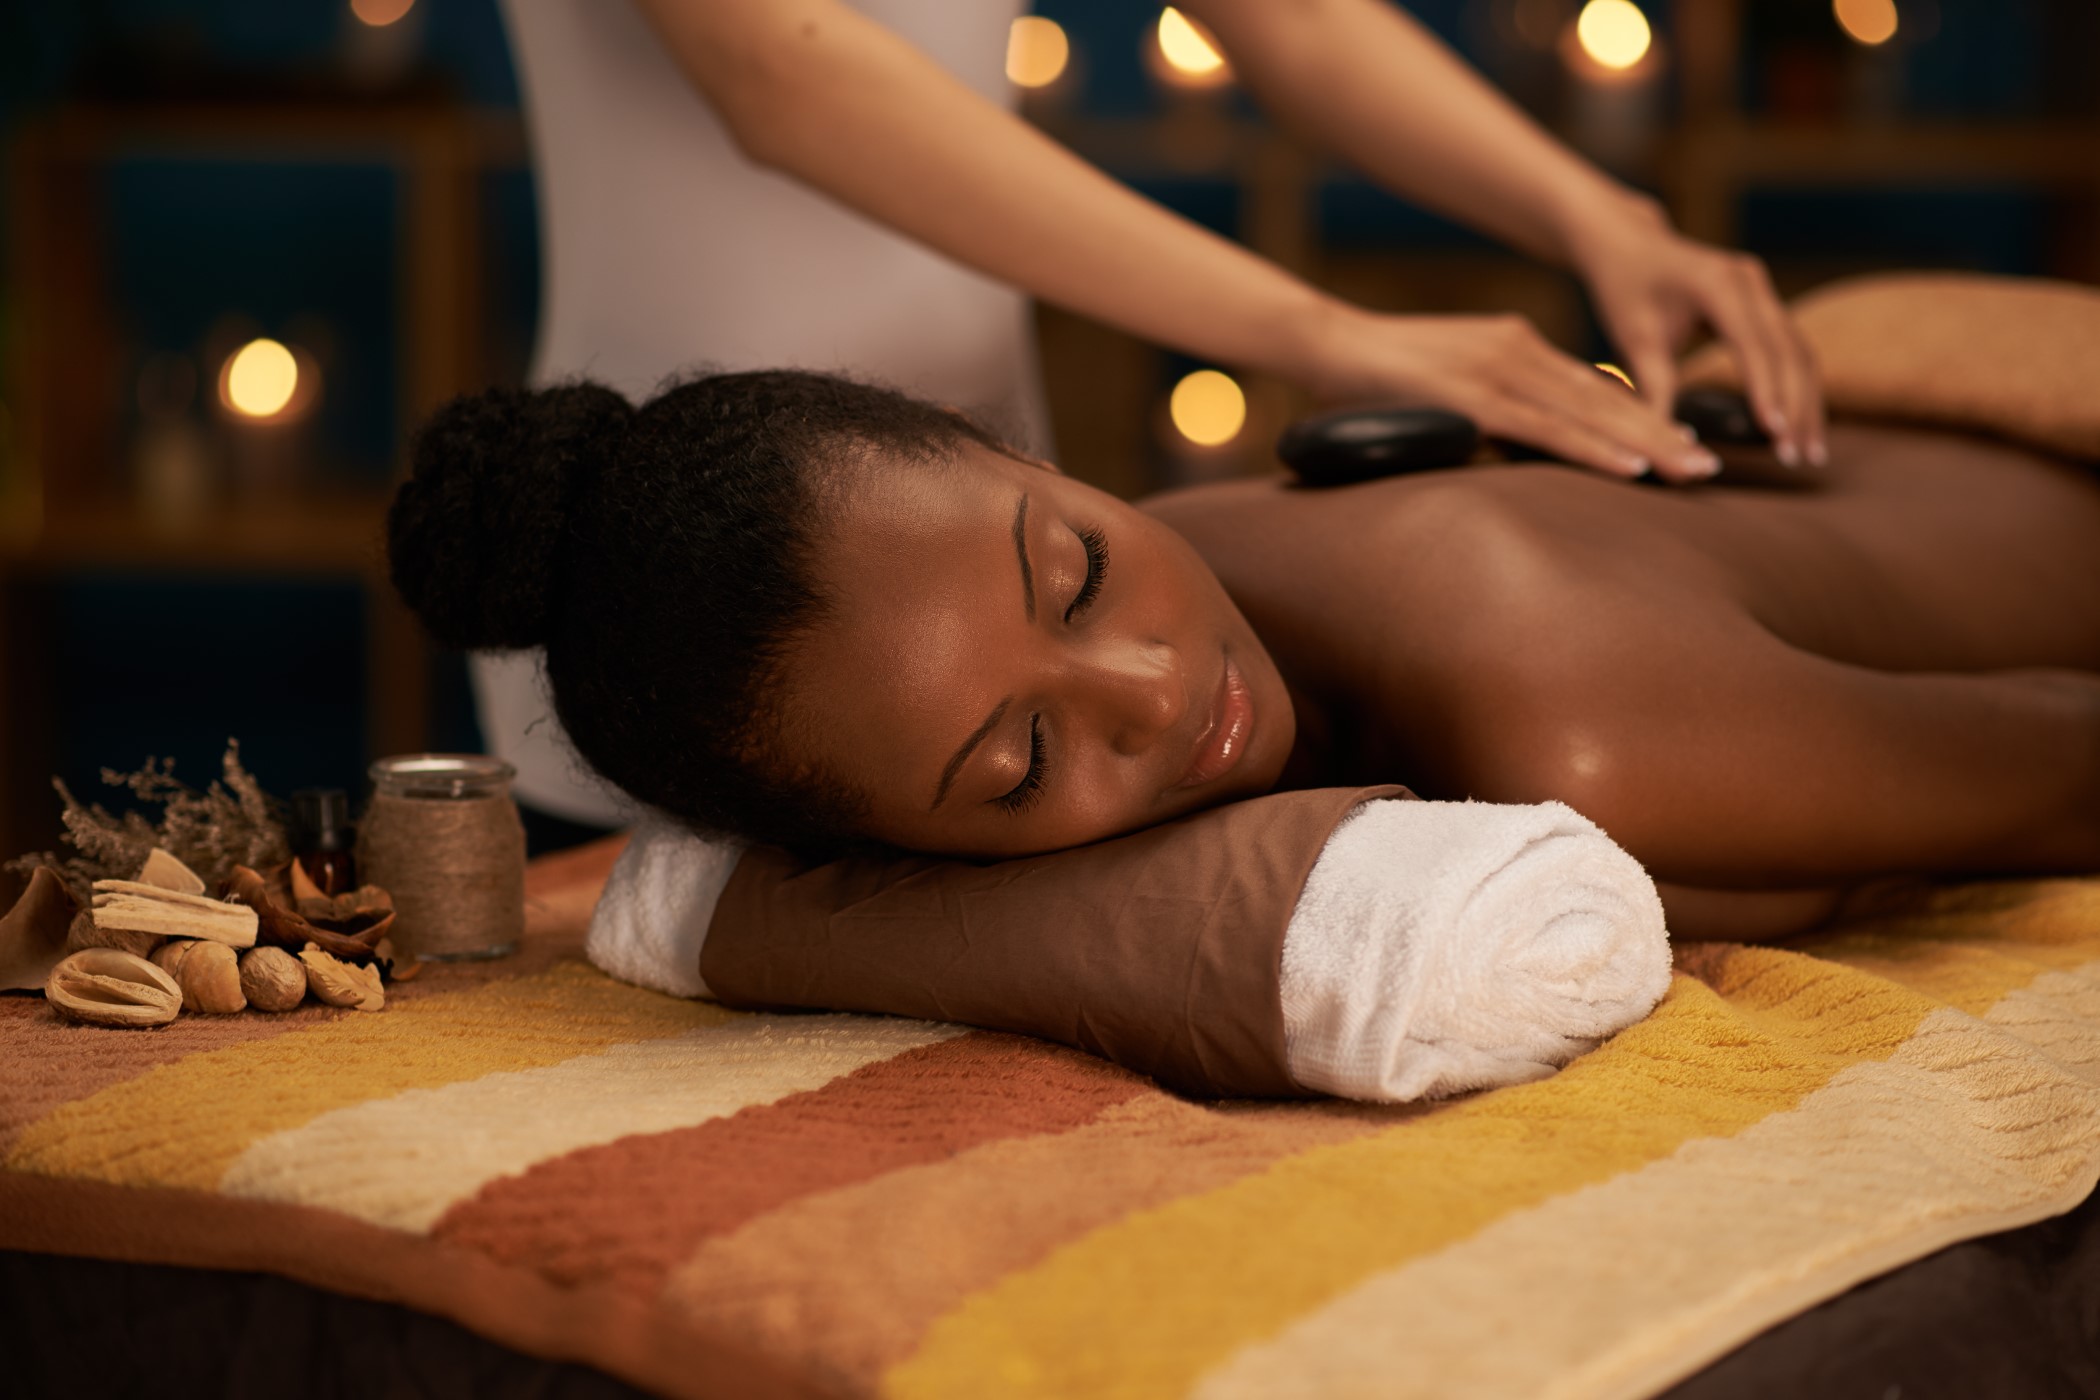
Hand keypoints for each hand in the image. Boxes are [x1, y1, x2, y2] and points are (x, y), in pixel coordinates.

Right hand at [1294, 304, 1725, 482]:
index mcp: (1516, 345)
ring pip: (1589, 413)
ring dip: (1647, 445)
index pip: (1592, 388)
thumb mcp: (1446, 387)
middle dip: (1663, 434)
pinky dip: (1594, 449)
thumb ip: (1485, 407)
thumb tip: (1511, 446)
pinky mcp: (1474, 396)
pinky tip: (1631, 468)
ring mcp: (1499, 370)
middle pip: (1605, 400)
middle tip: (1710, 466)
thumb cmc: (1376, 377)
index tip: (1684, 444)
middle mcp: (1519, 349)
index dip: (1643, 417)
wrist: (1327, 343)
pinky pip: (1546, 429)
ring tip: (1691, 471)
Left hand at [1569, 200, 1826, 466]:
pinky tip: (1801, 423)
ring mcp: (1762, 289)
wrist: (1629, 244)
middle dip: (1796, 406)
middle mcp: (1750, 282)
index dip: (1766, 390)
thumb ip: (1654, 392)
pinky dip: (1799, 386)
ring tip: (1809, 452)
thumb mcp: (1634, 341)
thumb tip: (1668, 450)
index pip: (1753, 344)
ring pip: (1799, 351)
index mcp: (1718, 284)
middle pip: (1789, 350)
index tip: (1775, 432)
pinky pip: (1792, 348)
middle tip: (1798, 457)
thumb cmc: (1625, 289)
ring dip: (1807, 402)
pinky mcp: (1764, 303)